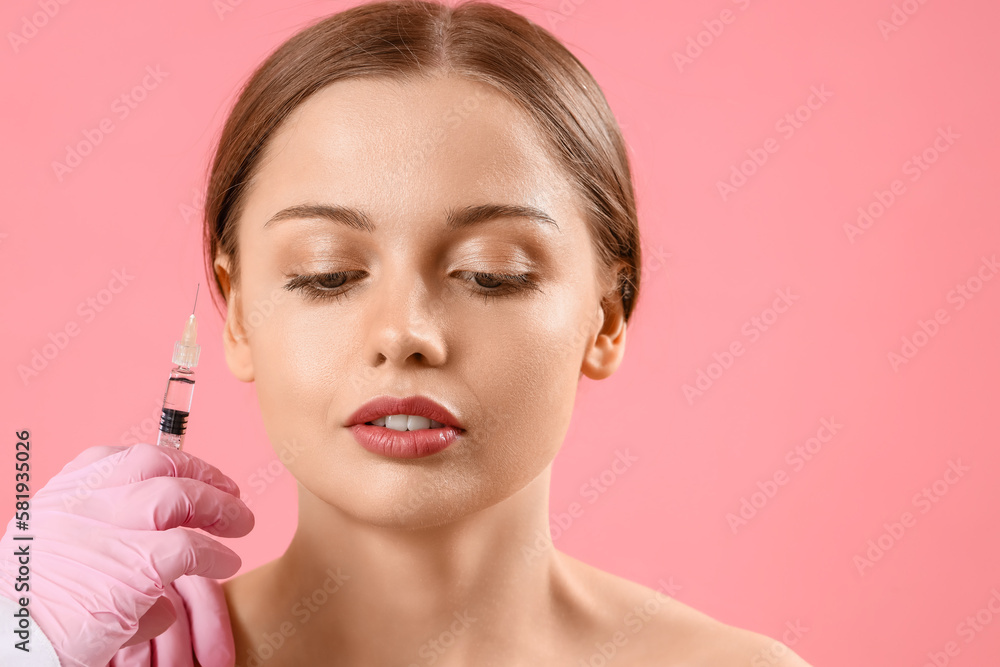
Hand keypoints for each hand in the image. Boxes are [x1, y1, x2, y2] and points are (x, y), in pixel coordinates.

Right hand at [0, 443, 253, 666]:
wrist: (7, 636)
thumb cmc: (30, 603)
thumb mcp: (53, 547)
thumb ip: (103, 535)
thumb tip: (148, 556)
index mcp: (67, 490)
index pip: (129, 457)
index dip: (175, 462)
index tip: (195, 473)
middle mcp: (88, 499)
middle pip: (161, 467)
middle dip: (204, 476)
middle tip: (231, 493)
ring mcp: (111, 528)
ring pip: (180, 496)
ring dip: (219, 508)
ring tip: (241, 523)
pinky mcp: (134, 566)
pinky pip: (192, 548)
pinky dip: (216, 554)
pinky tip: (227, 562)